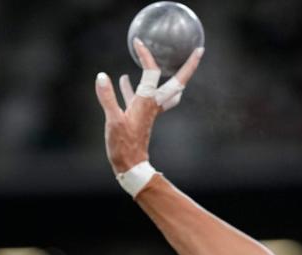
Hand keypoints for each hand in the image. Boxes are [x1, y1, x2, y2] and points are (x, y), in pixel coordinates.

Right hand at [94, 38, 203, 173]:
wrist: (130, 166)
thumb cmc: (123, 146)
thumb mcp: (113, 121)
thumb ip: (108, 98)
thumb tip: (102, 76)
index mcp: (147, 102)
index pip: (151, 72)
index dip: (146, 55)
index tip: (138, 42)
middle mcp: (153, 104)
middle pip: (176, 82)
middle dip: (189, 66)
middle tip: (198, 51)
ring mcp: (148, 110)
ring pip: (162, 89)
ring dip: (165, 75)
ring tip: (160, 61)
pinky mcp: (140, 116)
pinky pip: (140, 96)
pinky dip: (134, 86)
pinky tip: (123, 80)